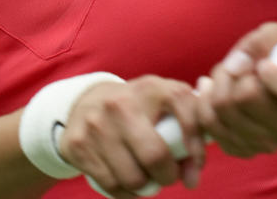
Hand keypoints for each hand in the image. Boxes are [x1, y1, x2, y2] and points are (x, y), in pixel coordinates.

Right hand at [58, 75, 205, 196]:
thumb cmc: (139, 108)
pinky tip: (129, 183)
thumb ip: (189, 131)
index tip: (194, 165)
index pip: (187, 118)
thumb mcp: (164, 104)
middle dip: (168, 176)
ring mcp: (97, 124)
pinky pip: (112, 186)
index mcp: (152, 87)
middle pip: (155, 156)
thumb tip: (192, 178)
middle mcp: (122, 103)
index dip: (197, 149)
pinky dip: (127, 193)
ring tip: (147, 177)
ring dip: (146, 187)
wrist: (87, 102)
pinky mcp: (79, 144)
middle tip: (168, 176)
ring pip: (133, 178)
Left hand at [196, 22, 276, 157]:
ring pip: (223, 110)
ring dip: (217, 84)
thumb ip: (262, 42)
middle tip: (236, 62)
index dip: (275, 76)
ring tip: (224, 72)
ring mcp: (268, 144)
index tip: (265, 64)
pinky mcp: (244, 149)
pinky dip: (205, 103)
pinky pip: (210, 125)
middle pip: (246, 97)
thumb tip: (236, 63)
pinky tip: (211, 89)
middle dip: (232, 71)